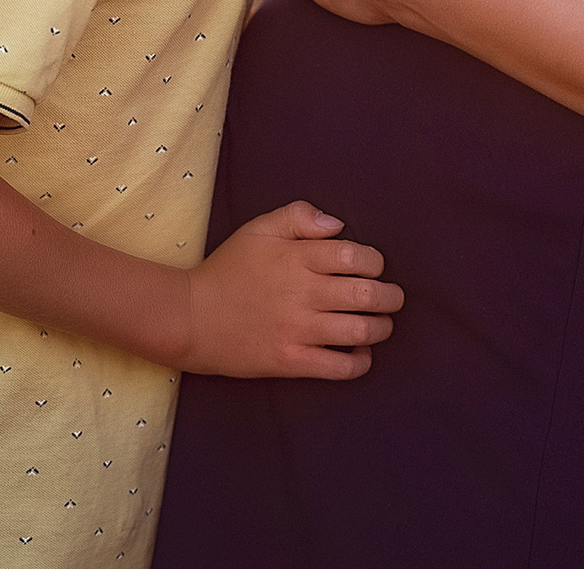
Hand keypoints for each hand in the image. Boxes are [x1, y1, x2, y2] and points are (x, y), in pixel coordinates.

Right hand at [178, 200, 403, 379]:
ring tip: (381, 324)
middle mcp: (302, 293)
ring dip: (381, 328)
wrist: (191, 317)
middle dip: (389, 297)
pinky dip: (361, 362)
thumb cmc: (228, 270)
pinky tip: (361, 353)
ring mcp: (298, 330)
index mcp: (297, 258)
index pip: (355, 258)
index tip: (375, 268)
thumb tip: (337, 225)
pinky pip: (340, 367)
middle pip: (366, 295)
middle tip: (392, 298)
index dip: (375, 263)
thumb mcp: (258, 230)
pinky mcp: (291, 362)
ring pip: (360, 332)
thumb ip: (298, 216)